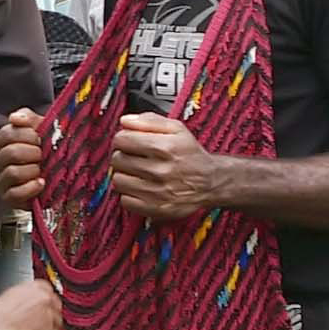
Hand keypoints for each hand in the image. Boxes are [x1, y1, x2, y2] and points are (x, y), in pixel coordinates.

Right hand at [0, 106, 44, 210]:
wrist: (53, 174)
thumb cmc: (42, 149)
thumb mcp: (37, 128)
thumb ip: (27, 117)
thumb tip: (15, 118)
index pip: (8, 134)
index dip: (28, 135)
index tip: (40, 138)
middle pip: (11, 153)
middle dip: (33, 153)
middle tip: (43, 154)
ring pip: (13, 173)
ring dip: (33, 170)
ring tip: (41, 169)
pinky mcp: (7, 198)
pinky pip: (16, 194)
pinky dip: (31, 188)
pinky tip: (41, 183)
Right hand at [0, 276, 60, 329]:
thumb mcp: (11, 296)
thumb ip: (26, 296)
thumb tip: (31, 302)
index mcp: (37, 287)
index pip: (49, 292)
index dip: (45, 303)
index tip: (43, 309)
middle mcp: (45, 299)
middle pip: (55, 308)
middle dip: (48, 316)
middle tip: (37, 324)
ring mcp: (49, 316)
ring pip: (56, 324)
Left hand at [109, 112, 225, 220]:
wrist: (210, 182)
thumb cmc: (191, 154)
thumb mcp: (177, 129)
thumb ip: (150, 121)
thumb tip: (125, 121)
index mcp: (164, 147)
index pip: (122, 140)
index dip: (121, 139)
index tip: (126, 142)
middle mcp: (160, 170)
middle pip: (117, 160)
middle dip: (122, 156)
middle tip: (133, 158)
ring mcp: (157, 192)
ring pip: (118, 181)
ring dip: (124, 175)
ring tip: (136, 173)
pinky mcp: (155, 209)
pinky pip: (125, 201)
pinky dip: (129, 194)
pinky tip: (140, 188)